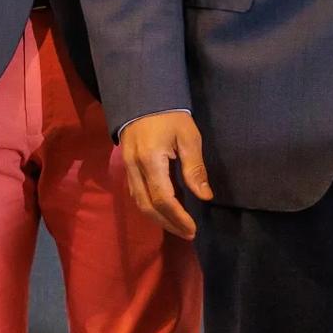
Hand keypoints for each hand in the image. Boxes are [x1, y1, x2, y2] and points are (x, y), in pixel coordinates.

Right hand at [121, 111, 212, 239]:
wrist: (144, 99)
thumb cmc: (171, 117)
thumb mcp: (189, 138)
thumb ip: (195, 169)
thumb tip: (205, 196)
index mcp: (151, 160)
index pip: (163, 198)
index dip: (178, 217)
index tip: (193, 228)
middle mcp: (135, 168)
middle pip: (148, 206)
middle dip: (168, 223)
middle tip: (187, 233)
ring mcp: (128, 169)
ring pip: (139, 203)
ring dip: (158, 219)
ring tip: (178, 227)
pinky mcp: (127, 168)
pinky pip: (136, 194)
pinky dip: (150, 208)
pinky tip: (164, 213)